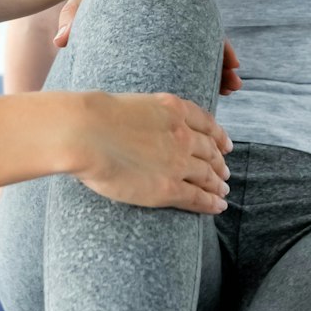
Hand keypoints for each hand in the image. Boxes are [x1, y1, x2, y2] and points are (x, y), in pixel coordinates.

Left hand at [54, 0, 241, 96]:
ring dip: (210, 65)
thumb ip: (75, 13)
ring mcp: (167, 15)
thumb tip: (61, 41)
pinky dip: (191, 60)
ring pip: (196, 42)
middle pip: (204, 33)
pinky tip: (200, 84)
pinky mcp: (158, 24)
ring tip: (226, 93)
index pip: (200, 17)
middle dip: (221, 60)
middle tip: (234, 86)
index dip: (217, 42)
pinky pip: (180, 43)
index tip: (232, 63)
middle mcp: (172, 2)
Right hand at [75, 91, 231, 212]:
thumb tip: (138, 125)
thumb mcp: (130, 104)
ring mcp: (178, 162)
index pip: (206, 123)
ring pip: (208, 175)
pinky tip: (218, 206)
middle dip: (219, 162)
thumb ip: (145, 115)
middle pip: (210, 151)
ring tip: (222, 191)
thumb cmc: (93, 117)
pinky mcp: (169, 188)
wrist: (84, 132)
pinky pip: (198, 197)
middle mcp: (182, 134)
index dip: (219, 136)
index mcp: (173, 109)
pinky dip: (211, 203)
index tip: (225, 144)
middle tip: (224, 172)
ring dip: (218, 184)